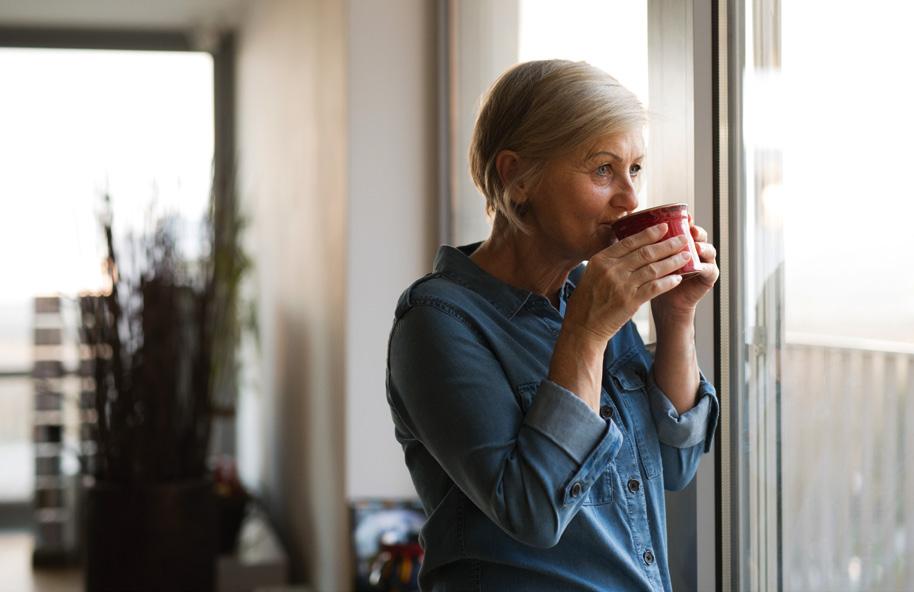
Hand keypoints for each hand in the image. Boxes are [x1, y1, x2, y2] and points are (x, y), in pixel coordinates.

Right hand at [562, 222, 689, 344]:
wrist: (583, 327)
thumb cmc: (586, 301)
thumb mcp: (591, 274)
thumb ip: (608, 261)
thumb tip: (628, 248)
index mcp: (600, 260)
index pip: (629, 242)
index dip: (649, 233)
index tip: (664, 227)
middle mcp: (611, 270)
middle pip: (645, 252)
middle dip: (667, 244)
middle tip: (683, 238)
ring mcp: (621, 285)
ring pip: (653, 268)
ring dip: (672, 261)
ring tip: (686, 256)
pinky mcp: (630, 301)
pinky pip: (654, 287)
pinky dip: (668, 282)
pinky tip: (678, 278)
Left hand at [651, 217, 719, 324]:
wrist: (664, 303)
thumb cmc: (654, 279)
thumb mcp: (648, 260)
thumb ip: (644, 245)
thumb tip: (623, 226)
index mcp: (680, 242)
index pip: (684, 226)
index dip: (683, 220)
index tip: (679, 216)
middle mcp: (694, 249)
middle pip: (699, 235)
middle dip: (695, 230)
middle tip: (690, 228)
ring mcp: (704, 262)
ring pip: (708, 249)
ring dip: (703, 247)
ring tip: (695, 246)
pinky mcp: (708, 278)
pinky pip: (710, 270)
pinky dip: (705, 267)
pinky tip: (698, 266)